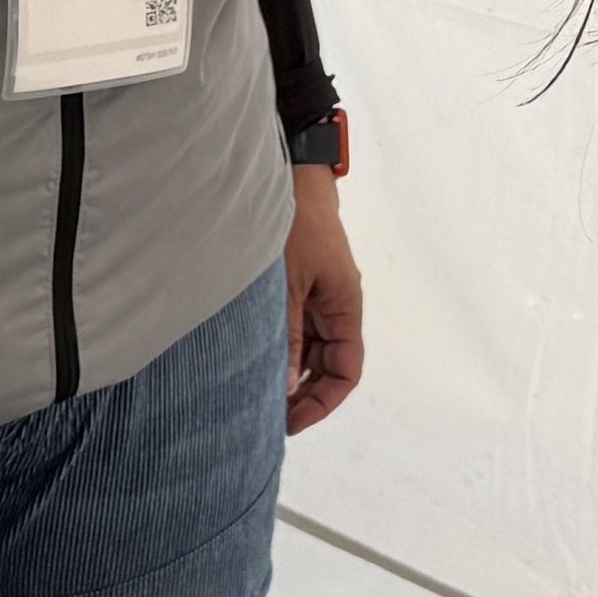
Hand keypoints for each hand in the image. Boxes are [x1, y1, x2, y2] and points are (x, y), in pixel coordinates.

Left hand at [282, 164, 364, 434]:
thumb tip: (285, 387)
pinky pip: (293, 329)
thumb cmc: (294, 223)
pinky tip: (252, 359)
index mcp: (345, 307)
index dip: (323, 401)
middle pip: (326, 366)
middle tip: (266, 415)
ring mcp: (315, 297)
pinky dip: (277, 347)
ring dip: (287, 371)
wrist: (289, 177)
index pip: (346, 371)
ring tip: (255, 391)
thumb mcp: (286, 288)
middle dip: (302, 392)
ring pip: (308, 350)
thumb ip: (286, 338)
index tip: (292, 419)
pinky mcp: (297, 287)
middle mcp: (335, 306)